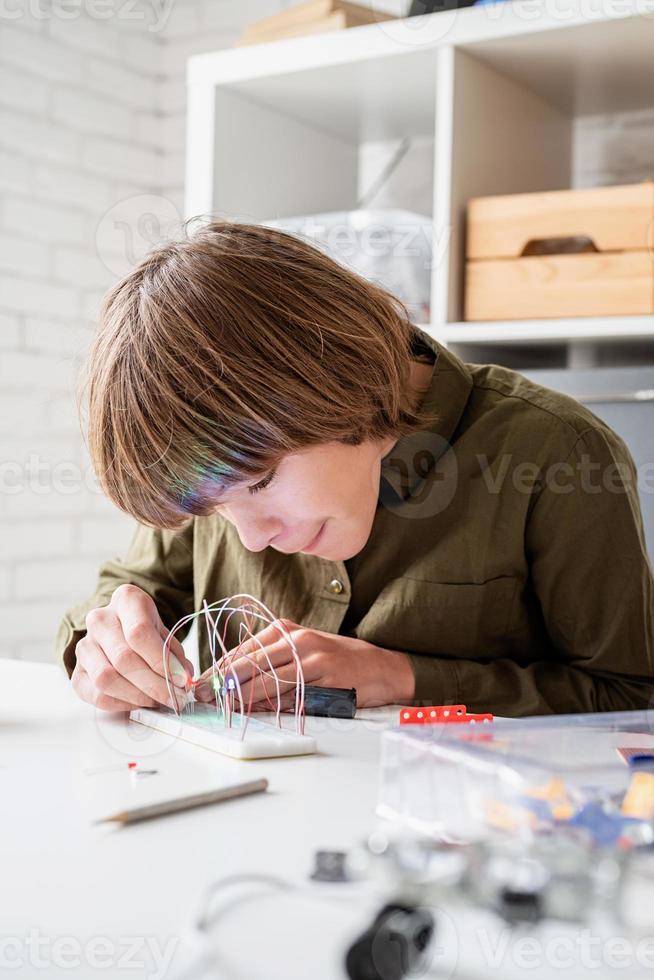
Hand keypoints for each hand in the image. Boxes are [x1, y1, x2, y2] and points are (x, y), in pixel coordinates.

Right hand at [71, 584, 193, 711]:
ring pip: (106, 678)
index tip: (180, 680)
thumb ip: (174, 654)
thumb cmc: (147, 630)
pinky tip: (138, 702)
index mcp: (126, 601)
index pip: (139, 633)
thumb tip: (183, 680)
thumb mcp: (165, 632)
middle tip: (174, 698)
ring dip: (137, 696)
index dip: (161, 661)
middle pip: (123, 658)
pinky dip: (120, 703)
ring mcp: (85, 645)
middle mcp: (100, 620)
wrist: (120, 628)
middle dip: (153, 684)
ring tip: (157, 700)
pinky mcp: (77, 671)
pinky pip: (95, 694)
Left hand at [193, 620, 414, 709]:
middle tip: (204, 696)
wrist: (379, 666)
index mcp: (286, 629)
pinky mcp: (326, 681)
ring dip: (243, 697)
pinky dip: (273, 706)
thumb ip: (269, 660)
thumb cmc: (335, 659)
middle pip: (252, 663)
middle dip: (224, 682)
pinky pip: (292, 697)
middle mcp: (298, 640)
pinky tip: (258, 712)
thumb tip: (232, 681)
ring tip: (224, 707)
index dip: (220, 667)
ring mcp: (313, 660)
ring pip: (269, 681)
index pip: (244, 648)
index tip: (201, 682)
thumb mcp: (300, 648)